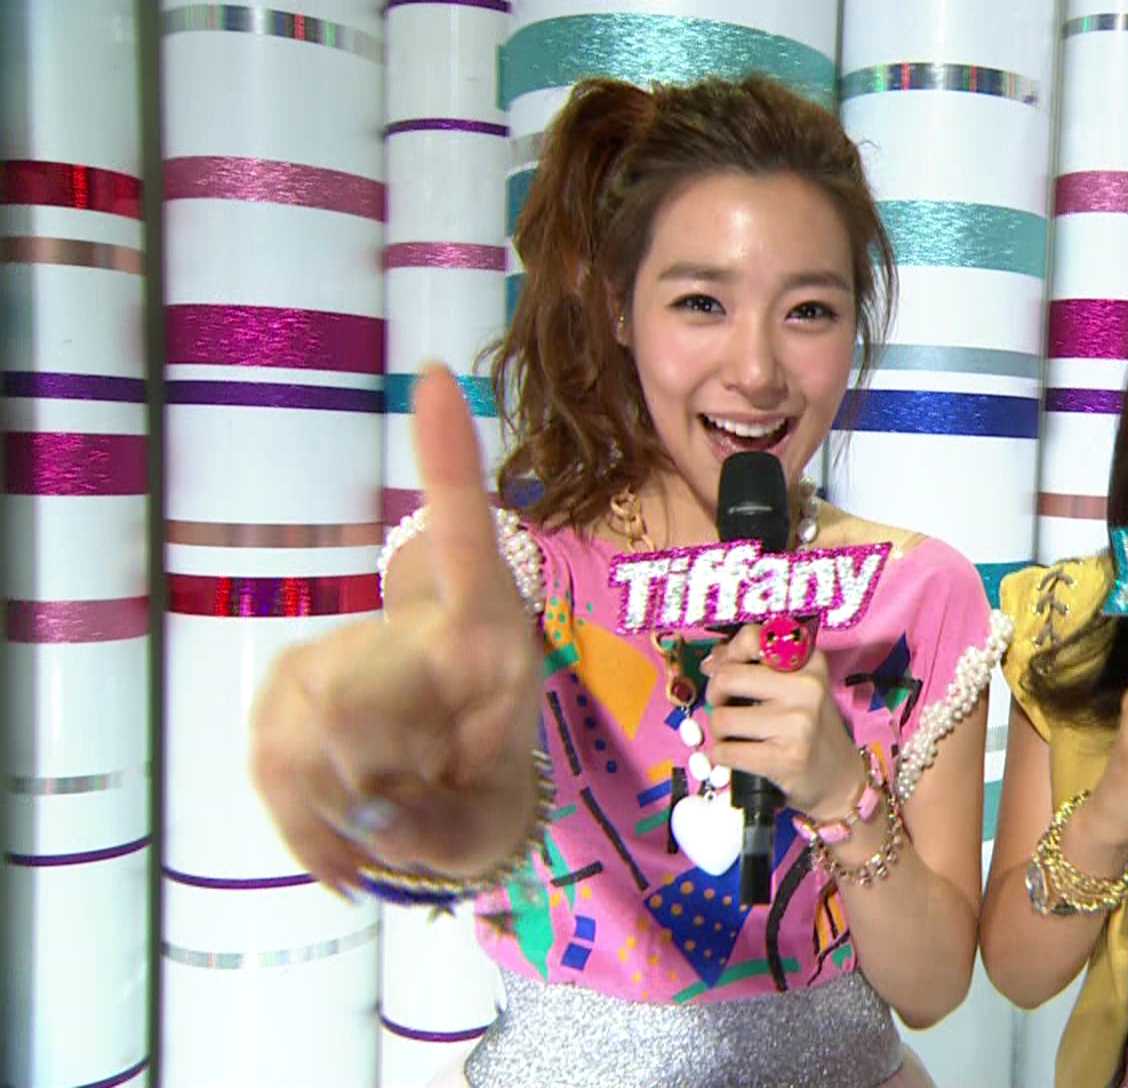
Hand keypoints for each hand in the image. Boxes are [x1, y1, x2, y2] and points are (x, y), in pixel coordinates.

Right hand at [248, 365, 543, 894]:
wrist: (454, 800)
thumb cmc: (484, 794)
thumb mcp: (483, 830)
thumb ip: (435, 827)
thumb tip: (365, 813)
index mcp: (486, 631)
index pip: (462, 535)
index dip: (445, 460)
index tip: (435, 375)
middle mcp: (414, 625)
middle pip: (342, 693)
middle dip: (361, 779)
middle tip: (400, 809)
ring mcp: (343, 651)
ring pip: (296, 733)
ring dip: (334, 807)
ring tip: (385, 819)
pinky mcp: (290, 685)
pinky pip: (269, 760)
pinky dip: (300, 820)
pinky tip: (344, 831)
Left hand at [702, 622, 865, 819]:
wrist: (839, 779)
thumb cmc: (809, 729)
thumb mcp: (794, 688)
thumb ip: (754, 666)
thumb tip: (711, 661)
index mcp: (809, 662)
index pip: (752, 638)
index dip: (726, 655)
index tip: (722, 670)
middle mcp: (807, 686)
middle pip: (727, 677)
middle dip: (714, 696)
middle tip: (725, 707)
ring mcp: (798, 722)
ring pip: (722, 718)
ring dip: (719, 732)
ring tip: (736, 736)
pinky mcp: (785, 758)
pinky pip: (726, 752)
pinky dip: (721, 756)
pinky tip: (736, 756)